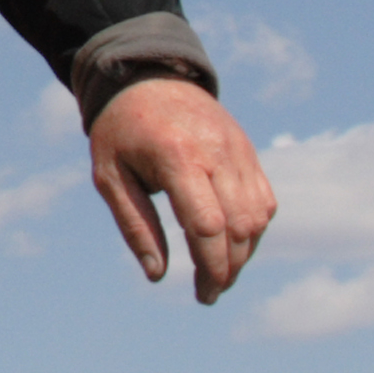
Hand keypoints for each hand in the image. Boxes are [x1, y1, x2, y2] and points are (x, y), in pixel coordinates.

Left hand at [89, 77, 275, 304]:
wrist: (147, 77)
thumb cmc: (121, 132)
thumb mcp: (110, 178)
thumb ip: (135, 226)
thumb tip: (158, 275)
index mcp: (177, 157)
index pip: (207, 225)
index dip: (210, 266)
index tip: (204, 294)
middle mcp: (216, 152)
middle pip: (239, 226)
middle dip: (229, 269)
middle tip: (209, 293)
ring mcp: (238, 150)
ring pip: (257, 216)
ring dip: (244, 254)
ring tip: (220, 275)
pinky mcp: (248, 151)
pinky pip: (263, 200)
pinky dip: (255, 229)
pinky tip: (233, 247)